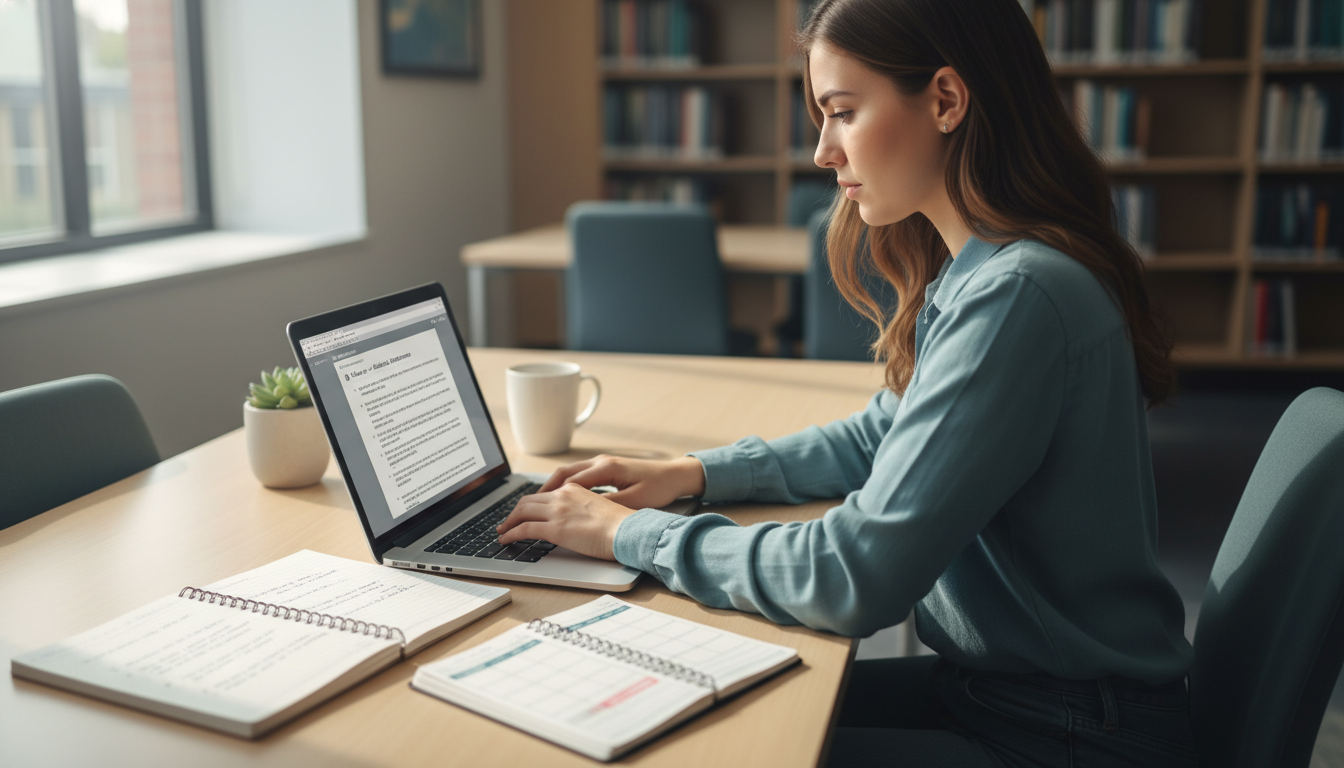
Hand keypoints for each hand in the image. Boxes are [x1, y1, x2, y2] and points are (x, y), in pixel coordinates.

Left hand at [496, 483, 635, 559]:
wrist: (628, 531)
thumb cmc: (621, 525)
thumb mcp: (600, 509)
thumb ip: (583, 509)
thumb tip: (575, 521)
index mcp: (575, 489)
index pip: (544, 493)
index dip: (530, 503)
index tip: (523, 511)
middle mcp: (563, 495)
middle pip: (528, 500)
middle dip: (515, 511)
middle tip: (508, 521)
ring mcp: (557, 511)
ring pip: (522, 512)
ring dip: (509, 522)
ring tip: (503, 531)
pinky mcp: (554, 528)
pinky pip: (523, 529)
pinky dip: (510, 534)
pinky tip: (506, 540)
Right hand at [539, 455, 705, 509]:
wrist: (677, 474)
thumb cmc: (659, 487)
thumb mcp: (634, 501)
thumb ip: (607, 505)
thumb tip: (583, 512)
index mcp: (605, 468)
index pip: (568, 482)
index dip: (548, 497)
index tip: (534, 510)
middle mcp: (600, 462)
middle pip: (562, 474)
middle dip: (542, 491)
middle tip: (524, 508)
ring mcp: (603, 463)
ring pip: (568, 474)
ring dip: (551, 488)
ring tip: (536, 505)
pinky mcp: (607, 468)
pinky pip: (578, 476)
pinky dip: (564, 486)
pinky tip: (560, 500)